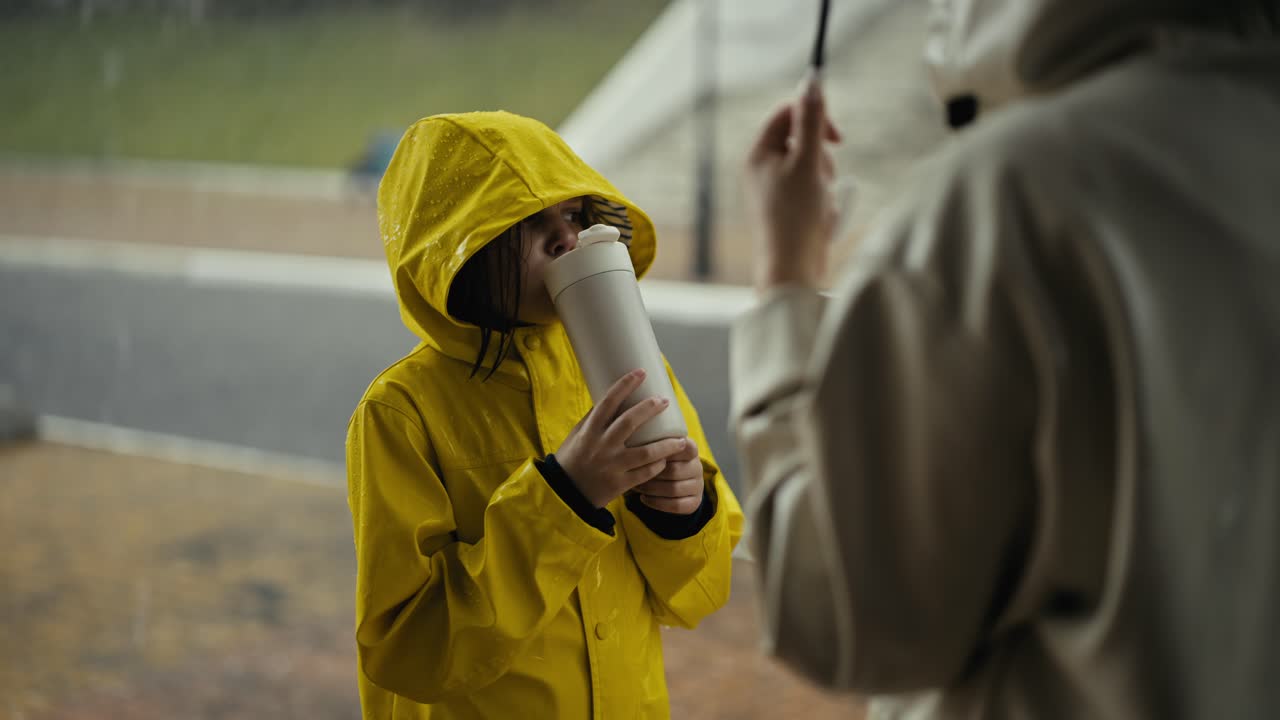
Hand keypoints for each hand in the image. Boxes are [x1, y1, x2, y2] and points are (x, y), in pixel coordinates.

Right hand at [557, 369, 688, 507]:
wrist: (566, 493)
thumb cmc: (572, 458)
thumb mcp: (578, 435)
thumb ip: (595, 418)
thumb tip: (615, 396)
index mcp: (589, 430)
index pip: (608, 402)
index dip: (625, 385)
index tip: (640, 373)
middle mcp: (601, 446)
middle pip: (630, 422)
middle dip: (650, 408)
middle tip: (664, 401)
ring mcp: (612, 466)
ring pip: (646, 453)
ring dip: (666, 445)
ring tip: (681, 440)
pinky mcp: (620, 484)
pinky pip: (645, 473)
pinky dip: (658, 465)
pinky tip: (666, 460)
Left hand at [633, 437, 703, 514]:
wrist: (671, 482)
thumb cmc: (660, 460)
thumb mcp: (659, 448)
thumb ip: (654, 442)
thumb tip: (635, 437)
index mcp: (691, 449)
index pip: (685, 447)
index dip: (666, 451)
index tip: (648, 452)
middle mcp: (698, 467)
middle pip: (674, 471)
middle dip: (652, 474)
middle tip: (635, 473)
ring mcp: (698, 485)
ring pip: (674, 489)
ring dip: (652, 489)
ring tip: (637, 486)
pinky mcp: (695, 502)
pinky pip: (676, 505)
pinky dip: (657, 503)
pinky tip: (644, 498)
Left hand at [744, 72, 842, 293]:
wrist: (793, 270)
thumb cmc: (795, 217)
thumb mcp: (808, 161)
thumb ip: (812, 121)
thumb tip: (812, 80)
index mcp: (758, 155)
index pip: (786, 115)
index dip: (813, 118)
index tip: (836, 137)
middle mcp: (762, 171)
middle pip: (803, 141)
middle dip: (822, 158)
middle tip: (822, 179)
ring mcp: (776, 192)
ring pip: (814, 167)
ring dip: (826, 182)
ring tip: (820, 205)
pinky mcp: (790, 211)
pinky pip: (816, 192)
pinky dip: (825, 202)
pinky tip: (821, 220)